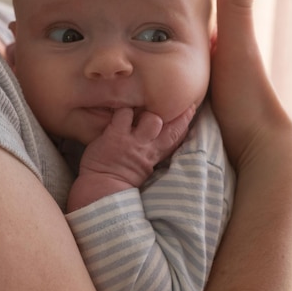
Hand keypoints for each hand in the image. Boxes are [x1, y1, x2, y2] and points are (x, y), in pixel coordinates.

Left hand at [80, 105, 194, 186]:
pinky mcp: (116, 136)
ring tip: (139, 109)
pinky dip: (122, 110)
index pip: (176, 138)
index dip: (184, 122)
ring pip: (153, 119)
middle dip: (179, 114)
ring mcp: (133, 142)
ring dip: (147, 112)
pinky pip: (124, 114)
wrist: (100, 191)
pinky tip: (117, 111)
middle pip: (171, 128)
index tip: (190, 109)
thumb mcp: (141, 168)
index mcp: (154, 156)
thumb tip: (154, 138)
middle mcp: (147, 148)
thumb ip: (149, 153)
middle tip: (181, 100)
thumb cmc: (118, 179)